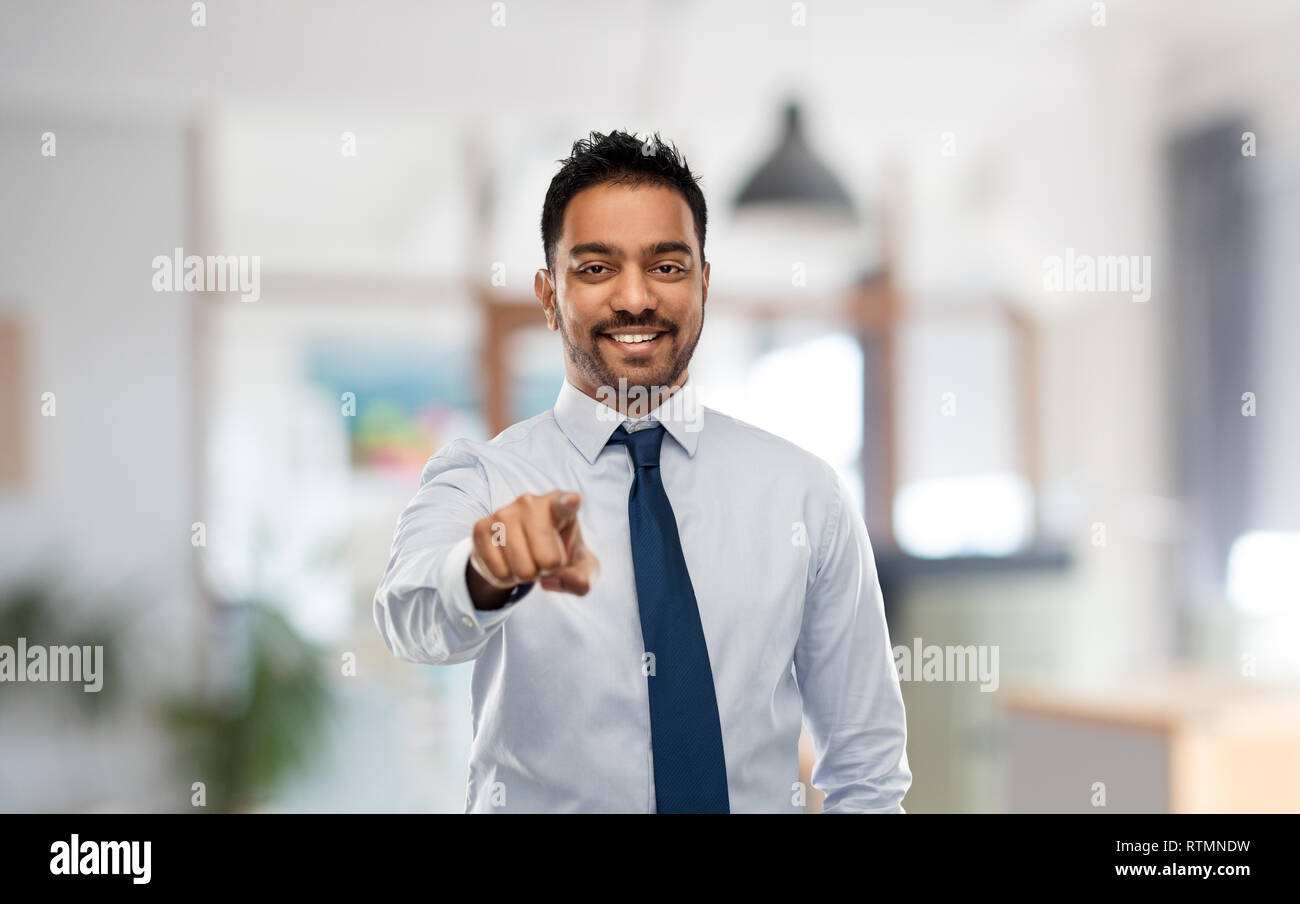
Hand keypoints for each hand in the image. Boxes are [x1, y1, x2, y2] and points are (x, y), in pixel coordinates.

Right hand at [468, 490, 600, 604]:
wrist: (525, 552)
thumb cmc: (560, 554)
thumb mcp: (582, 569)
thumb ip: (581, 579)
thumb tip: (549, 581)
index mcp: (560, 507)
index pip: (565, 504)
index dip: (569, 503)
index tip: (573, 500)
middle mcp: (530, 503)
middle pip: (548, 561)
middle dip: (548, 571)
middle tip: (544, 560)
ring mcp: (503, 513)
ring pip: (522, 569)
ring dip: (526, 576)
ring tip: (527, 559)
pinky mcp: (481, 528)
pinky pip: (499, 572)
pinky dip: (507, 578)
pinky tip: (509, 561)